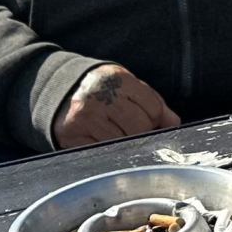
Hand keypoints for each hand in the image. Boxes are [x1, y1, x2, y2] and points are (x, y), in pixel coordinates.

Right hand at [52, 63, 180, 147]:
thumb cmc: (102, 90)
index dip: (154, 118)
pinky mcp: (73, 135)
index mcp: (119, 79)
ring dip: (124, 142)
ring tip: (114, 130)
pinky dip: (106, 149)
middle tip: (129, 126)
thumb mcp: (128, 86)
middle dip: (141, 131)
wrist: (58, 90)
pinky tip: (101, 137)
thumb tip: (174, 123)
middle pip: (140, 128)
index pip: (154, 109)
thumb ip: (154, 102)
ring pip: (123, 142)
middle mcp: (101, 96)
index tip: (146, 117)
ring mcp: (86, 117)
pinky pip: (102, 151)